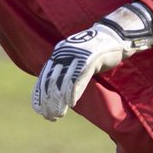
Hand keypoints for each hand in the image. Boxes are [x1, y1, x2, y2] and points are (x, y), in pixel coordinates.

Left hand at [32, 2, 152, 120]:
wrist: (114, 36)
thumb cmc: (96, 52)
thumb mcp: (77, 59)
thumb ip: (67, 70)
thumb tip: (56, 90)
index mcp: (59, 53)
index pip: (45, 76)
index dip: (40, 94)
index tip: (38, 110)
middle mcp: (64, 53)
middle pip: (52, 81)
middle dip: (49, 101)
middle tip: (48, 116)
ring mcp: (77, 55)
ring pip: (63, 82)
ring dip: (59, 101)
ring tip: (58, 115)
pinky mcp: (90, 59)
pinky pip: (78, 78)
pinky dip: (73, 92)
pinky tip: (71, 104)